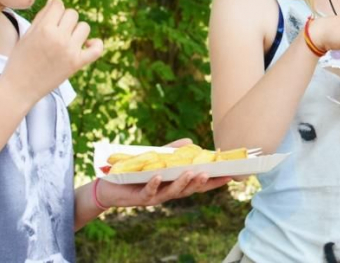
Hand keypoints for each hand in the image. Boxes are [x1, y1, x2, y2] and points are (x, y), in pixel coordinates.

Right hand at [2, 0, 103, 103]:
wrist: (20, 88)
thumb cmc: (20, 59)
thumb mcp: (27, 35)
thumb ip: (41, 16)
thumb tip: (55, 1)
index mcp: (44, 29)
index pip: (58, 4)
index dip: (55, 7)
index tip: (52, 15)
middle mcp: (59, 38)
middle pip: (72, 14)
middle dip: (65, 19)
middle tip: (56, 30)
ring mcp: (70, 51)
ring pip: (84, 27)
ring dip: (77, 30)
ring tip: (66, 39)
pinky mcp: (77, 64)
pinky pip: (97, 49)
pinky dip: (95, 44)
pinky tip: (86, 44)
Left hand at [95, 138, 231, 207]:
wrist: (110, 187)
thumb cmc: (135, 173)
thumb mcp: (157, 159)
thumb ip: (173, 152)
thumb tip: (191, 141)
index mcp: (174, 184)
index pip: (197, 184)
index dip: (213, 181)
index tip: (229, 175)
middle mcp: (167, 193)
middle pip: (189, 190)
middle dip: (201, 183)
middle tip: (214, 174)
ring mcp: (155, 196)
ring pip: (172, 192)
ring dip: (183, 183)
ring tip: (193, 173)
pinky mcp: (139, 197)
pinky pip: (149, 191)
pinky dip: (155, 184)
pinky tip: (159, 176)